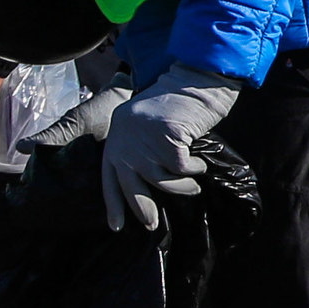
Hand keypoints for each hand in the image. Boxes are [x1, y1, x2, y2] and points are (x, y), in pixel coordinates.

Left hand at [98, 66, 243, 231]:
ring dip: (183, 187)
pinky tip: (199, 159)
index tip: (115, 227)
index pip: (109, 180)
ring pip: (164, 183)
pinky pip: (184, 171)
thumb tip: (146, 185)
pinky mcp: (167, 144)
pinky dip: (195, 168)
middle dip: (144, 210)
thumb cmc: (172, 104)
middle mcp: (125, 145)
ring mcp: (145, 145)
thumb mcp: (143, 126)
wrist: (191, 80)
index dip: (113, 204)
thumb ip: (139, 150)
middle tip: (152, 224)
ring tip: (193, 183)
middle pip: (132, 190)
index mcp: (116, 140)